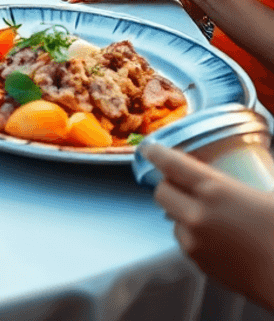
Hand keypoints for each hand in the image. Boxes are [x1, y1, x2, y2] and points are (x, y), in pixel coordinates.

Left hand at [147, 144, 273, 310]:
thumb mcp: (267, 197)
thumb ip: (240, 182)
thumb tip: (232, 173)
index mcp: (215, 191)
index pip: (171, 163)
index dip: (157, 153)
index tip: (150, 149)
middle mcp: (197, 215)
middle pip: (161, 191)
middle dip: (168, 184)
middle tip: (183, 183)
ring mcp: (195, 242)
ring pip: (172, 218)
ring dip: (181, 212)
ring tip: (206, 214)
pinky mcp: (199, 264)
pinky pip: (185, 241)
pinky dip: (192, 235)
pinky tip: (214, 236)